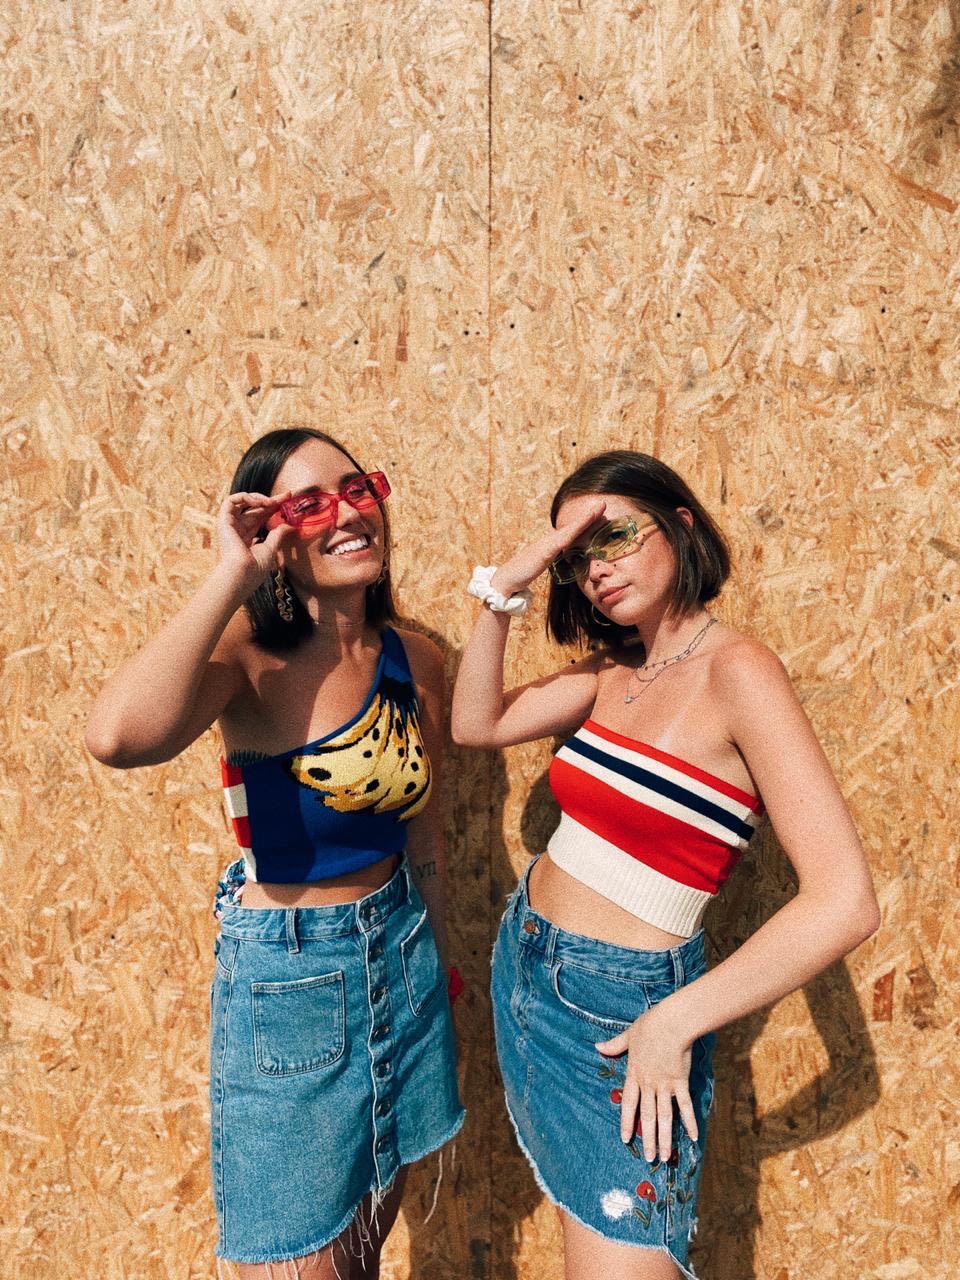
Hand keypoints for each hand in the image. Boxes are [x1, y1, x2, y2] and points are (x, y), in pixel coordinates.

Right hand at [216, 491, 293, 587]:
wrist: (242, 574)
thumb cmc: (255, 567)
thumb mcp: (271, 548)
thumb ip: (278, 534)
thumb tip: (290, 525)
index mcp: (248, 536)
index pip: (262, 516)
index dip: (274, 507)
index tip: (288, 500)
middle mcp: (239, 529)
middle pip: (256, 508)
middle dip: (272, 500)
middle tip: (287, 496)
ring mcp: (231, 524)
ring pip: (243, 501)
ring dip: (258, 497)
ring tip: (271, 502)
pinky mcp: (224, 520)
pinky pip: (231, 501)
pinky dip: (245, 497)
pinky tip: (259, 502)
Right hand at [490, 499, 606, 596]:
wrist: (505, 582)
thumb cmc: (521, 575)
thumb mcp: (541, 565)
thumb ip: (551, 560)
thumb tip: (562, 560)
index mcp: (550, 544)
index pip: (571, 532)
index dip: (585, 522)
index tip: (599, 514)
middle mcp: (548, 540)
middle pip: (572, 526)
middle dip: (588, 514)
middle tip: (603, 504)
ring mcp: (546, 544)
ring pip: (570, 529)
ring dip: (585, 518)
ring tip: (599, 508)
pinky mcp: (543, 552)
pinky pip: (562, 540)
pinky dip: (574, 531)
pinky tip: (582, 525)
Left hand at [595, 1003, 696, 1161]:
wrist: (672, 1022)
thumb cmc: (650, 1025)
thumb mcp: (628, 1035)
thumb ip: (614, 1045)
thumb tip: (597, 1046)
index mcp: (634, 1073)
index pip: (629, 1103)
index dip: (627, 1122)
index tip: (626, 1139)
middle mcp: (649, 1083)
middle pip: (647, 1116)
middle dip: (648, 1139)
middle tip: (649, 1158)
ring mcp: (665, 1085)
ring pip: (664, 1117)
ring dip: (665, 1138)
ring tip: (665, 1157)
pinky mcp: (681, 1082)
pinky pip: (685, 1106)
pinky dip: (689, 1122)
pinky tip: (693, 1137)